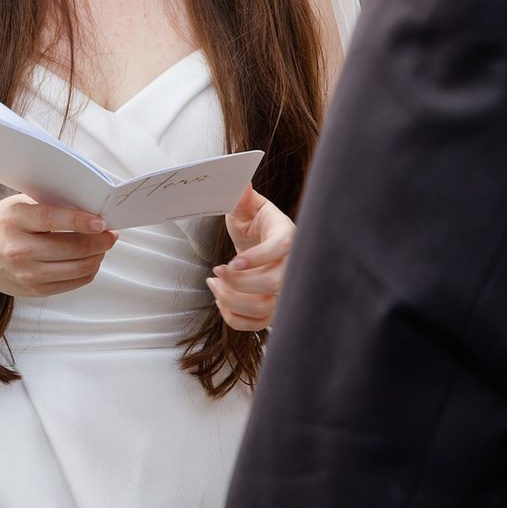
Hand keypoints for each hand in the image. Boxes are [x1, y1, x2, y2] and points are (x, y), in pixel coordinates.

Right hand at [0, 192, 115, 301]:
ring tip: (101, 247)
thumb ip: (49, 205)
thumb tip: (89, 208)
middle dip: (99, 241)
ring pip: (78, 269)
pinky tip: (89, 260)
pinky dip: (87, 271)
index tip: (101, 222)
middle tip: (111, 234)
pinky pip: (72, 283)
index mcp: (14, 221)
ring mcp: (26, 274)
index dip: (81, 221)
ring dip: (97, 257)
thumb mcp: (18, 205)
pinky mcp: (33, 290)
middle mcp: (19, 249)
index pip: (53, 220)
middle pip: (72, 248)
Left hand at [208, 188, 294, 332]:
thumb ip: (241, 197)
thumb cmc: (256, 224)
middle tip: (217, 271)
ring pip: (265, 308)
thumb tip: (238, 182)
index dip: (258, 259)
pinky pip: (257, 325)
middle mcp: (292, 267)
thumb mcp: (247, 208)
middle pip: (274, 285)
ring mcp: (285, 291)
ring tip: (214, 285)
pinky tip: (221, 301)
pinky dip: (235, 318)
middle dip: (239, 283)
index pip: (281, 249)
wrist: (263, 244)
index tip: (232, 263)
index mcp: (288, 236)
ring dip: (233, 301)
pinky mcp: (274, 310)